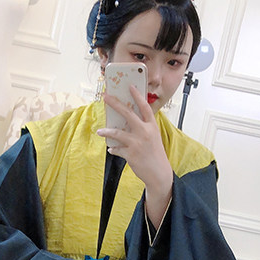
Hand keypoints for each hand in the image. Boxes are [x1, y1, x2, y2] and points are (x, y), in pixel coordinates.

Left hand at [98, 86, 172, 226]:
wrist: (159, 173)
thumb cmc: (155, 154)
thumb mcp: (153, 138)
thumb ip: (142, 129)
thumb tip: (125, 122)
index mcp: (152, 126)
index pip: (144, 107)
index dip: (137, 95)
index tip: (129, 86)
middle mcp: (145, 132)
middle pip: (128, 114)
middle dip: (115, 104)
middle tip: (106, 97)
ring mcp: (137, 143)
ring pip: (117, 133)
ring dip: (107, 131)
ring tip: (99, 131)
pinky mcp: (131, 154)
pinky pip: (117, 149)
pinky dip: (114, 149)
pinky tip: (112, 150)